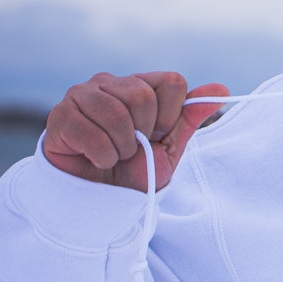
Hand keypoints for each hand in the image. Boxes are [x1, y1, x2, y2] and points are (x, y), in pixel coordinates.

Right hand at [43, 72, 228, 189]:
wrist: (98, 200)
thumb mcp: (169, 147)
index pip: (172, 81)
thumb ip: (190, 118)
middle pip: (142, 96)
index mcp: (138, 84)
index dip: (170, 115)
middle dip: (144, 133)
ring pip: (116, 113)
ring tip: (114, 154)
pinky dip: (101, 155)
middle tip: (131, 148)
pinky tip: (95, 159)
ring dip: (121, 147)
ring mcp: (81, 94)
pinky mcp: (60, 115)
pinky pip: (91, 132)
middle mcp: (108, 82)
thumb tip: (222, 89)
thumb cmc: (132, 170)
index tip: (158, 135)